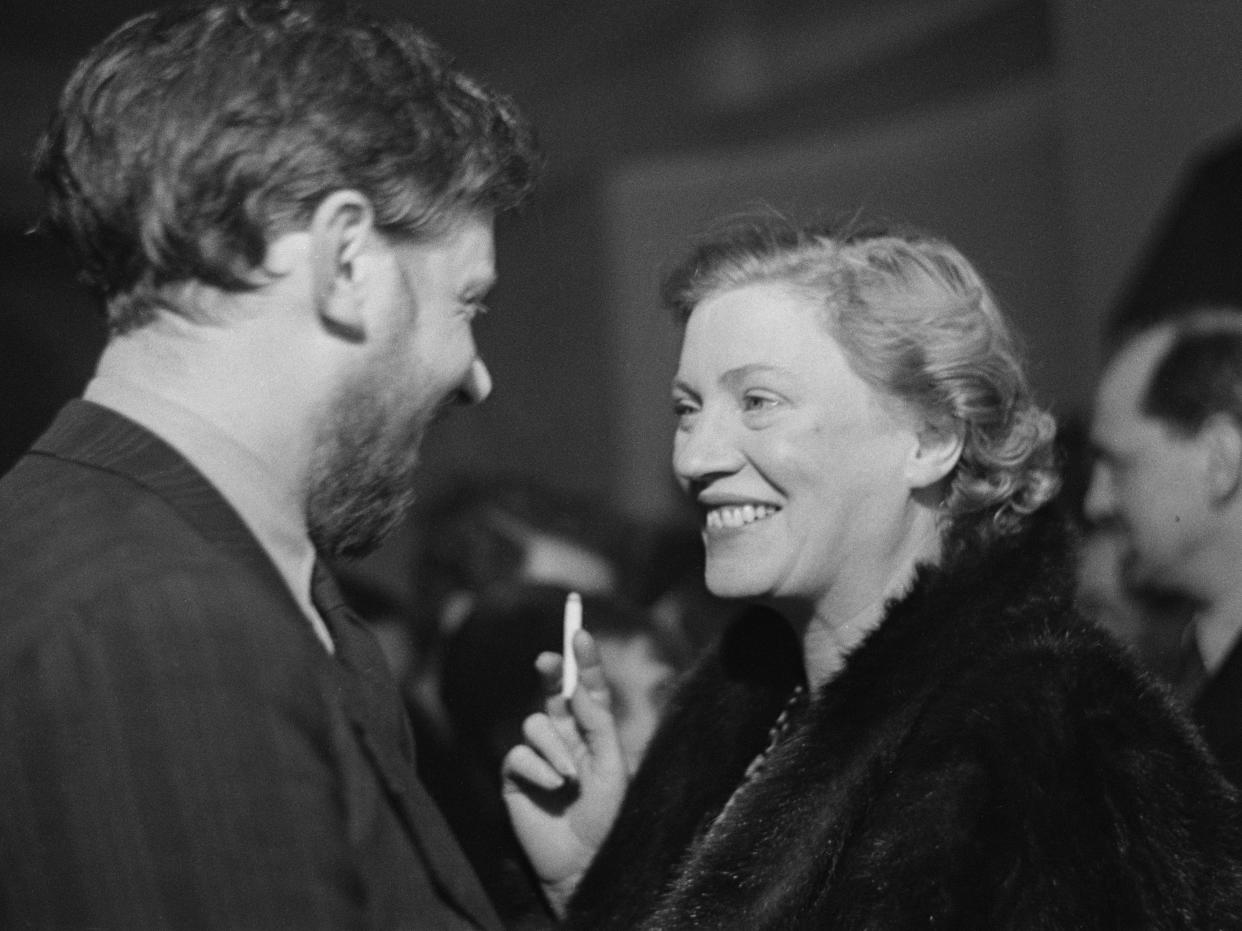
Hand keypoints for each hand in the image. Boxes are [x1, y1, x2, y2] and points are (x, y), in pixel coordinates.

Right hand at [501, 630, 627, 915]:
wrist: (585, 861)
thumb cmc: (607, 815)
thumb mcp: (613, 764)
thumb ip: (596, 724)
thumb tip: (576, 688)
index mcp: (593, 732)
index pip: (588, 688)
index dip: (584, 660)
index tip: (580, 631)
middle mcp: (565, 737)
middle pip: (554, 692)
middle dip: (552, 672)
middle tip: (548, 660)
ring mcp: (539, 755)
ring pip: (536, 723)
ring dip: (555, 747)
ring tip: (570, 778)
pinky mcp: (516, 776)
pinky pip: (519, 754)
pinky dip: (538, 768)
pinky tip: (552, 788)